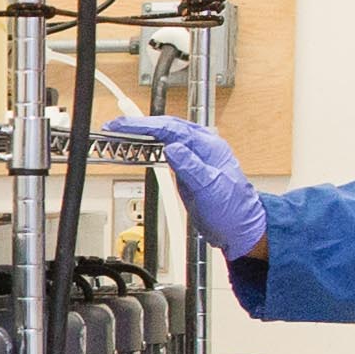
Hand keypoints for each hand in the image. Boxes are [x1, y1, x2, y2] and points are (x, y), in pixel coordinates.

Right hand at [103, 114, 264, 257]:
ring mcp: (195, 157)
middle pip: (167, 126)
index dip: (145, 125)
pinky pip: (167, 151)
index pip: (172, 128)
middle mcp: (202, 147)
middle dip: (140, 124)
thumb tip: (172, 147)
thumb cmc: (233, 210)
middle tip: (114, 126)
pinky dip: (151, 145)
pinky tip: (140, 146)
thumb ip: (191, 166)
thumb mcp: (211, 187)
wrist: (240, 229)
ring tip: (121, 132)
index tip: (124, 125)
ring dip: (144, 133)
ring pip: (166, 136)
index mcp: (209, 146)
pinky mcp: (189, 169)